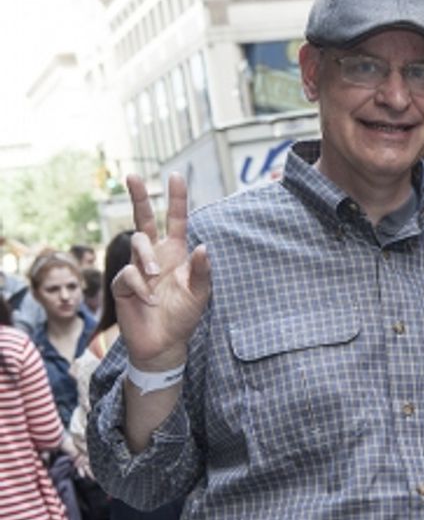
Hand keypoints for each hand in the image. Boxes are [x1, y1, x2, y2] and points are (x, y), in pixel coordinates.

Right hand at [114, 173, 211, 369]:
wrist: (164, 343)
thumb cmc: (183, 316)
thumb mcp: (200, 294)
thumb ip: (202, 272)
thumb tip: (203, 247)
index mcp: (175, 254)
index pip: (175, 221)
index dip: (176, 199)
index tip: (175, 176)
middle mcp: (154, 256)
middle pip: (144, 220)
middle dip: (138, 197)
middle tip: (134, 176)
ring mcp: (137, 268)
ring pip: (137, 244)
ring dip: (147, 258)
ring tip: (157, 278)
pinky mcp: (123, 283)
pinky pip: (129, 274)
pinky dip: (141, 287)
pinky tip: (150, 300)